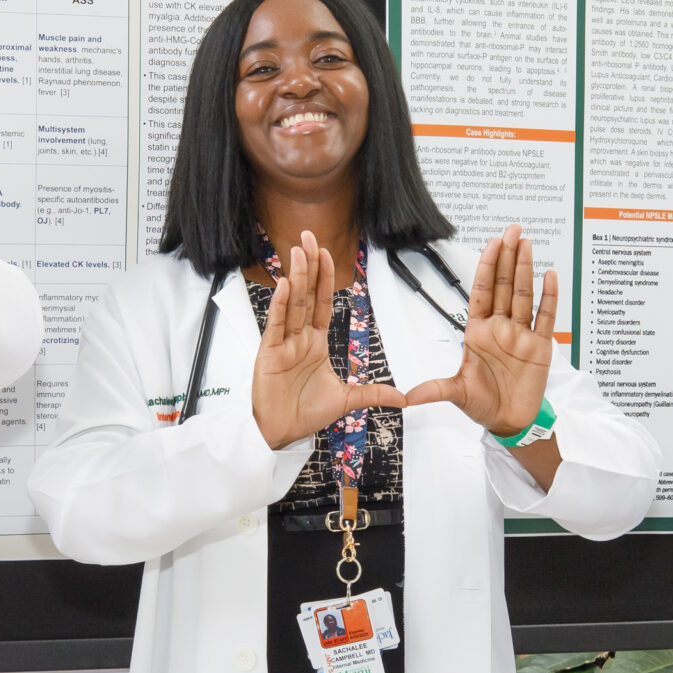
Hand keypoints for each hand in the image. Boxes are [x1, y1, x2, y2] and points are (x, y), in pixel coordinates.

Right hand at [251, 231, 405, 450]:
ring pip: (292, 304)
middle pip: (306, 295)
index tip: (328, 254)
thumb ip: (373, 394)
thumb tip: (403, 397)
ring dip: (297, 277)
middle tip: (309, 238)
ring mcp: (282, 344)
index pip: (322, 303)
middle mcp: (298, 338)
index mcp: (314, 343)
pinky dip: (280, 305)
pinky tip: (285, 285)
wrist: (280, 433)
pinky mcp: (269, 354)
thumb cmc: (304, 414)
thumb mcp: (347, 401)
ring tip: (299, 251)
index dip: (326, 279)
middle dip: (309, 266)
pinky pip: (276, 325)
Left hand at [406, 226, 556, 433]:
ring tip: (528, 244)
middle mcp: (500, 328)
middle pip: (505, 286)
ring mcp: (521, 335)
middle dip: (508, 257)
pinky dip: (549, 298)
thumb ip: (435, 390)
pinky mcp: (540, 347)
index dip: (487, 267)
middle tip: (512, 231)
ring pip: (524, 295)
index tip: (492, 244)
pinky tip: (550, 276)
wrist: (509, 422)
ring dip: (526, 269)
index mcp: (478, 332)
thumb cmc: (483, 405)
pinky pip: (545, 318)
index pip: (482, 292)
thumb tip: (408, 397)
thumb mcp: (456, 394)